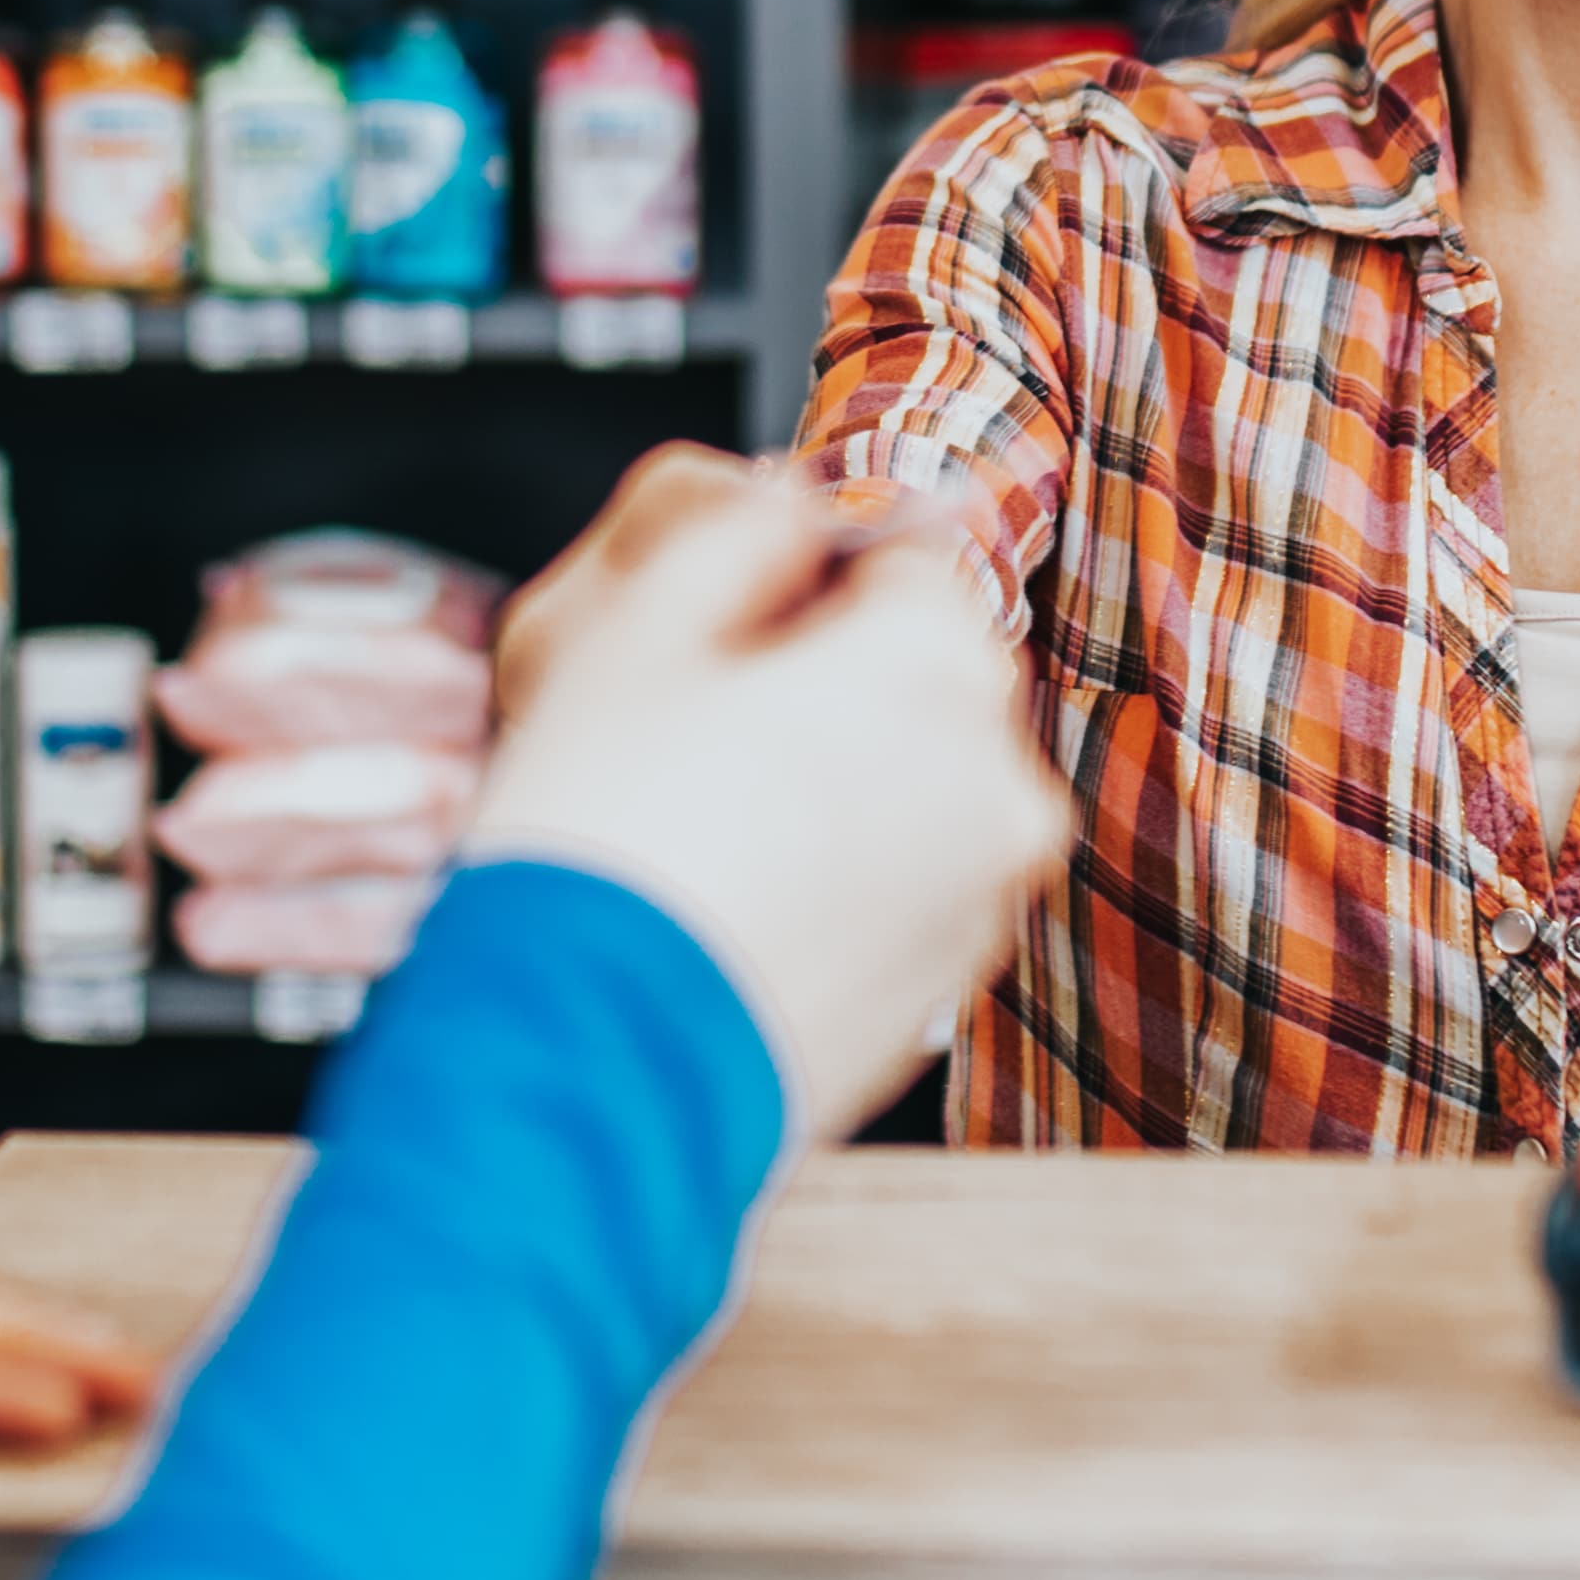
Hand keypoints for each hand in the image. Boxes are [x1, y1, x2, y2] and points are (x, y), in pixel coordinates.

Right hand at [470, 463, 1066, 1134]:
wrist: (580, 1074)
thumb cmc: (598, 845)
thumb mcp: (633, 630)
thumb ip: (738, 531)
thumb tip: (795, 504)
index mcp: (939, 663)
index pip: (909, 553)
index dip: (808, 577)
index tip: (730, 628)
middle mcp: (999, 779)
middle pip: (925, 678)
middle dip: (835, 686)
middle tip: (699, 738)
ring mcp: (984, 902)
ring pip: (920, 790)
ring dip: (841, 787)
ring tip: (705, 835)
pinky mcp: (948, 999)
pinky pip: (905, 893)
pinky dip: (843, 885)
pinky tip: (734, 912)